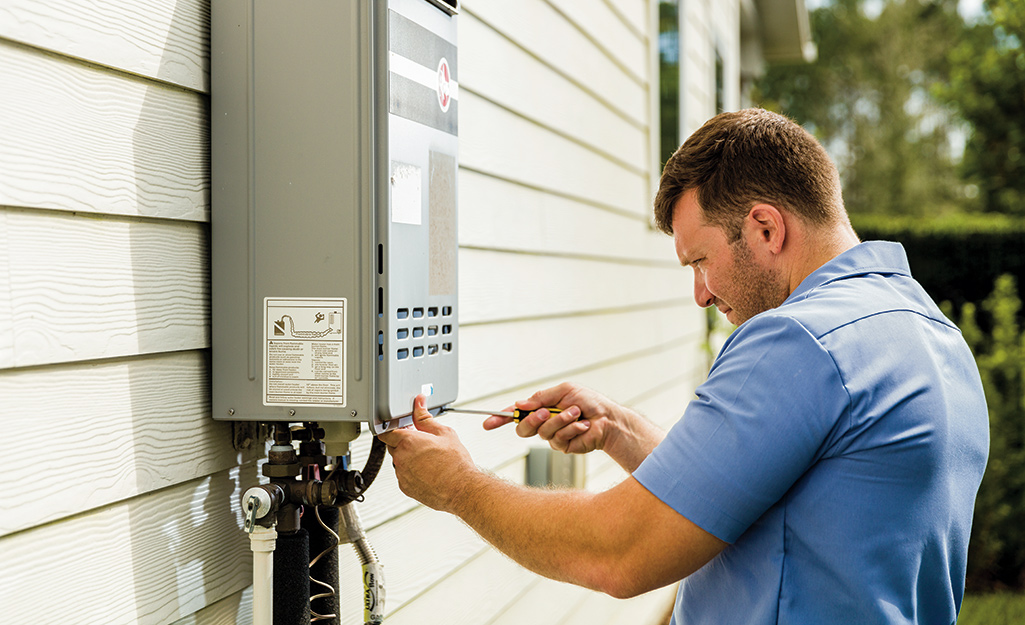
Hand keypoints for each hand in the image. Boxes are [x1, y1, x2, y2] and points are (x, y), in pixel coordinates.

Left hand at [378, 395, 479, 511]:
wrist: (461, 489)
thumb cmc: (455, 464)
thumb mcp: (444, 433)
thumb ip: (426, 418)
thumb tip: (419, 405)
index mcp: (408, 441)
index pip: (386, 432)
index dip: (393, 429)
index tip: (402, 429)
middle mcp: (401, 458)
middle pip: (393, 446)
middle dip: (404, 443)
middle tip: (423, 444)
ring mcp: (402, 474)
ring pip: (399, 461)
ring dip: (409, 458)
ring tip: (429, 459)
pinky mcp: (405, 487)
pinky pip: (404, 475)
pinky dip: (412, 472)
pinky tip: (428, 471)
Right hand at [482, 383, 612, 453]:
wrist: (608, 418)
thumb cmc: (589, 402)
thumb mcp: (564, 391)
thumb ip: (541, 398)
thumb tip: (520, 404)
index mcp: (541, 408)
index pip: (516, 414)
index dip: (500, 418)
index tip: (487, 422)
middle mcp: (544, 423)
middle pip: (522, 428)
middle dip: (532, 419)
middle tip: (545, 412)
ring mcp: (552, 436)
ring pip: (542, 433)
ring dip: (560, 420)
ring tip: (576, 413)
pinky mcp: (563, 446)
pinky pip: (559, 439)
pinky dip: (571, 428)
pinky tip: (583, 425)